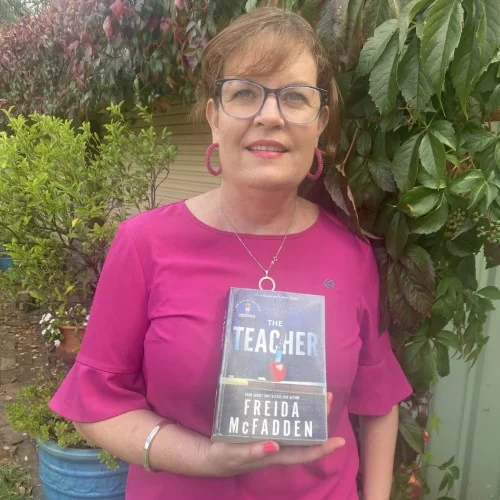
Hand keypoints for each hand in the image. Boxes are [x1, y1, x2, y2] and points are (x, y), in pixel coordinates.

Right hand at [204, 392, 344, 476]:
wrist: (211, 456)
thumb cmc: (225, 458)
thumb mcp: (236, 455)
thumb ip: (253, 452)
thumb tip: (274, 445)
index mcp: (275, 454)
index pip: (304, 453)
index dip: (323, 448)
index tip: (340, 441)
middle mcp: (279, 446)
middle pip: (305, 434)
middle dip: (319, 418)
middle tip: (328, 397)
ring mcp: (272, 436)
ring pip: (296, 424)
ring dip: (307, 409)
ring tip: (316, 392)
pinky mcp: (263, 427)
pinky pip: (283, 418)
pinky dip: (290, 407)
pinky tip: (292, 394)